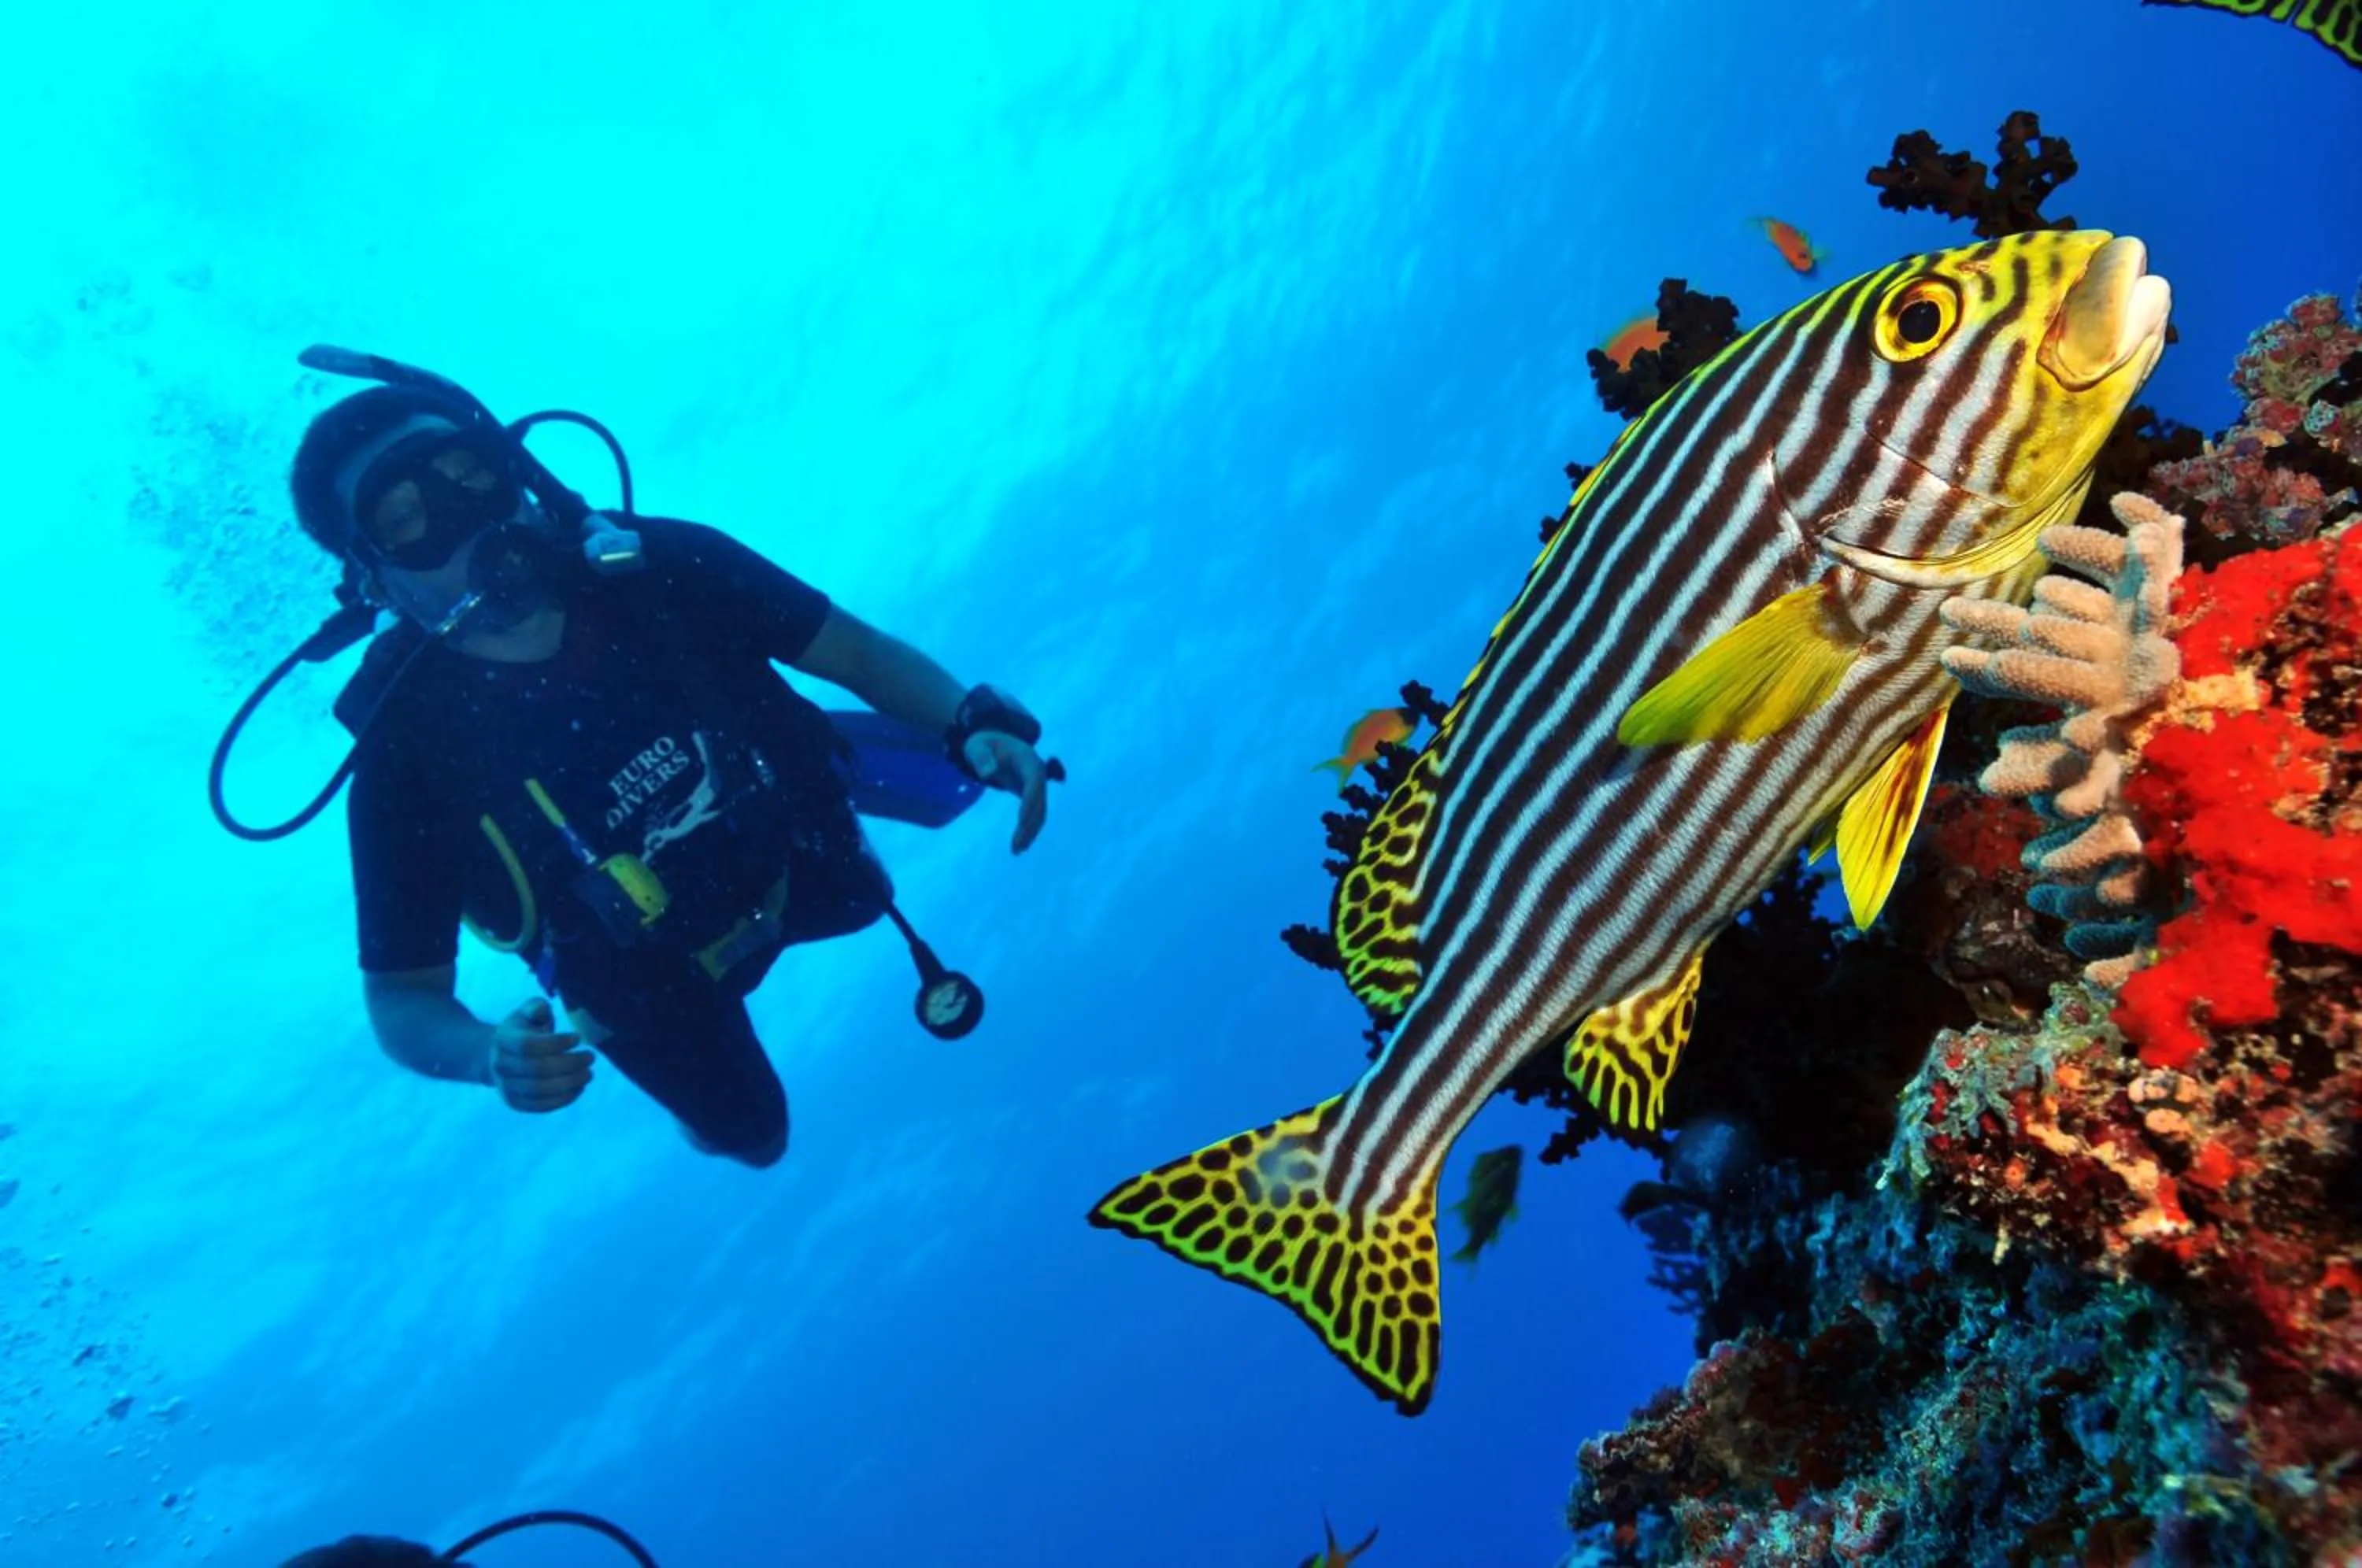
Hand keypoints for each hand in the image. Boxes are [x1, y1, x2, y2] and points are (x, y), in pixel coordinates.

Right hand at [488, 997, 593, 1112]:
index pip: (528, 1045)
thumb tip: (542, 1010)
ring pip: (540, 1090)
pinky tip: (579, 1088)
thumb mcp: (527, 1013)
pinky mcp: (515, 1103)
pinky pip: (541, 1106)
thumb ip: (536, 1007)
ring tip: (589, 1074)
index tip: (578, 1038)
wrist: (501, 1056)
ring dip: (570, 1083)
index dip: (556, 1043)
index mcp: (502, 1040)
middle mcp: (500, 1065)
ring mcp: (506, 1087)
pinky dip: (564, 1099)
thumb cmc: (523, 1029)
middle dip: (570, 1064)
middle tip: (591, 1057)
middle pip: (537, 1069)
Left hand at [959, 731, 1051, 852]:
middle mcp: (1037, 773)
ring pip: (1040, 811)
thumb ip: (981, 758)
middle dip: (1030, 824)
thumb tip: (988, 774)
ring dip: (1031, 831)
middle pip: (1040, 801)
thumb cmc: (982, 744)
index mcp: (1028, 759)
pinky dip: (1028, 829)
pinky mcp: (1030, 795)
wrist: (990, 744)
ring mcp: (1035, 785)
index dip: (1030, 801)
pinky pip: (1034, 814)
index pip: (1034, 782)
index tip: (1021, 820)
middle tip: (1016, 846)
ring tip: (1016, 850)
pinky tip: (1018, 845)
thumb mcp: (977, 747)